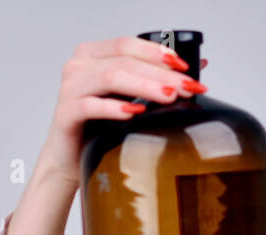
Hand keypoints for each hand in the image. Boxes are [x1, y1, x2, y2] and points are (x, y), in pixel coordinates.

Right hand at [39, 37, 210, 191]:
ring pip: (111, 78)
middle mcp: (79, 66)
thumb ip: (155, 80)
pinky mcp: (66, 113)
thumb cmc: (99, 125)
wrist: (71, 157)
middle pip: (125, 61)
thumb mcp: (128, 98)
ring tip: (168, 97)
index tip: (185, 68)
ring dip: (144, 87)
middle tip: (186, 87)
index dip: (158, 53)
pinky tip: (134, 112)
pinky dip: (115, 108)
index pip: (128, 45)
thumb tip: (199, 66)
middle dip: (160, 74)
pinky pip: (91, 106)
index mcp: (94, 55)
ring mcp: (70, 88)